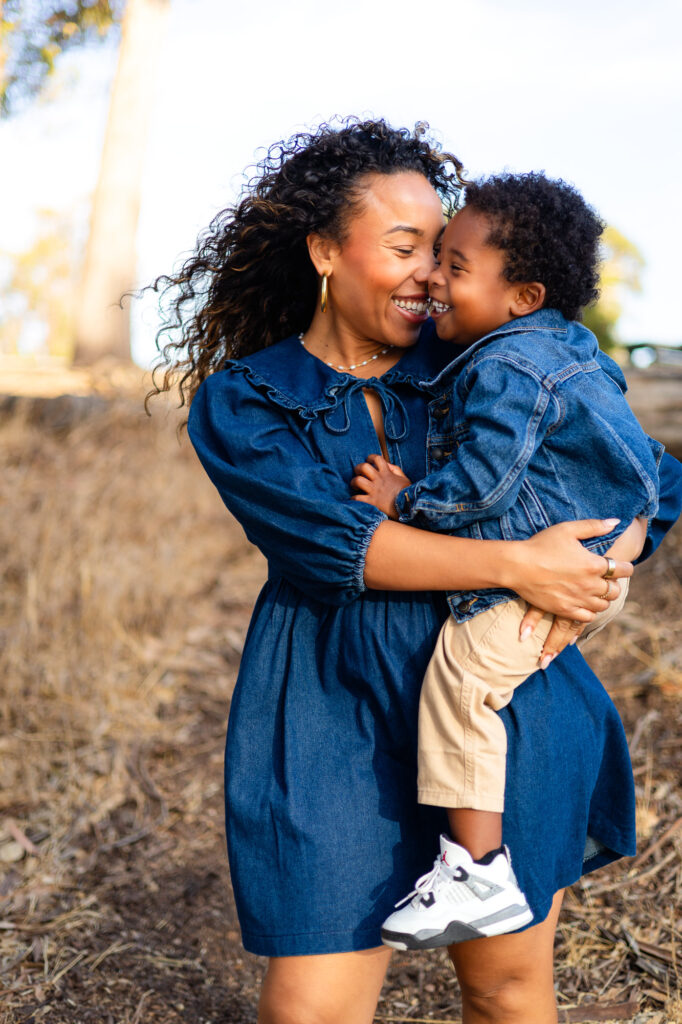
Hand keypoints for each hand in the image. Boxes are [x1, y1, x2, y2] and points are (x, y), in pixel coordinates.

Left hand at [351, 453, 411, 518]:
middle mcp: (379, 480)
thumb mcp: (404, 478)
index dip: (370, 457)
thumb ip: (396, 470)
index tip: (368, 461)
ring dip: (353, 482)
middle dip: (358, 468)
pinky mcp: (371, 501)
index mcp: (387, 473)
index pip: (377, 458)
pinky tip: (354, 499)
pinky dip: (353, 498)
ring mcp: (374, 490)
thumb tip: (387, 464)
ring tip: (355, 486)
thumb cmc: (407, 493)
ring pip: (358, 480)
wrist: (408, 506)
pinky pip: (357, 498)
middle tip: (358, 473)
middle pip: (363, 467)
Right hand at [506, 518, 632, 621]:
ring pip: (603, 605)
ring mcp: (578, 599)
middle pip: (615, 590)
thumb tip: (615, 522)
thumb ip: (594, 526)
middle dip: (613, 584)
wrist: (517, 566)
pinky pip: (587, 617)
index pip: (624, 570)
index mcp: (593, 564)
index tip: (621, 566)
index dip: (625, 567)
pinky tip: (583, 603)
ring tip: (594, 591)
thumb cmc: (541, 545)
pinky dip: (590, 611)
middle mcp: (589, 585)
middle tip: (605, 579)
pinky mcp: (565, 610)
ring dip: (602, 598)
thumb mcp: (567, 529)